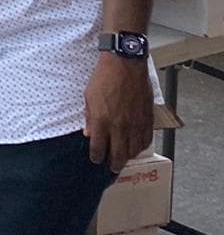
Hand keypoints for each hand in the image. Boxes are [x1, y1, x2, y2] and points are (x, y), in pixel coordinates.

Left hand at [84, 53, 153, 171]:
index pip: (99, 148)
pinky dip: (140, 147)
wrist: (125, 66)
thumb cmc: (104, 78)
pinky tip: (136, 147)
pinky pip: (145, 140)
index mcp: (102, 121)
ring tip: (123, 159)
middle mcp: (119, 127)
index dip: (96, 157)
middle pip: (118, 155)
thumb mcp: (88, 97)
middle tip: (111, 168)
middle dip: (113, 165)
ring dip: (127, 157)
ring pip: (134, 151)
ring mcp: (135, 124)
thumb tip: (89, 134)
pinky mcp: (147, 119)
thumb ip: (90, 118)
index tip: (95, 159)